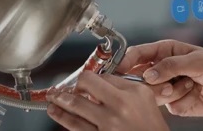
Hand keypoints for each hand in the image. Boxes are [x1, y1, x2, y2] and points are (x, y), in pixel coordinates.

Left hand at [46, 71, 168, 130]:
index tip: (82, 81)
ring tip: (52, 100)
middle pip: (83, 89)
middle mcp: (116, 110)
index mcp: (128, 95)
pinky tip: (56, 114)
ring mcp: (106, 127)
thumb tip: (100, 79)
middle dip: (68, 88)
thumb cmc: (150, 124)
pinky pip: (76, 128)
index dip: (88, 78)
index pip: (99, 78)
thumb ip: (123, 85)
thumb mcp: (144, 97)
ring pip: (74, 110)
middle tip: (59, 89)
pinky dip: (63, 119)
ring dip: (59, 103)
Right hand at [114, 39, 202, 116]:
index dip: (126, 61)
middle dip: (154, 83)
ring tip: (191, 84)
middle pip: (141, 77)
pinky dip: (183, 101)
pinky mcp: (174, 102)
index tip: (118, 70)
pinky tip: (195, 93)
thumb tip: (147, 74)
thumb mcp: (195, 61)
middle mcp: (164, 68)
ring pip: (154, 94)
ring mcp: (167, 86)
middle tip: (168, 84)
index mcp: (166, 51)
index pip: (138, 54)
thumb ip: (170, 66)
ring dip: (174, 91)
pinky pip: (169, 106)